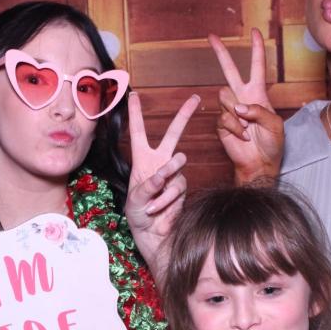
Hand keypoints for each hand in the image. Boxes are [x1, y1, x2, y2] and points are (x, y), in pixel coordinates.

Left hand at [125, 91, 199, 274]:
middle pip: (173, 134)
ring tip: (153, 204)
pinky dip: (167, 200)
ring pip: (177, 167)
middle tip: (196, 99)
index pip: (139, 133)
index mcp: (142, 159)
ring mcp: (174, 174)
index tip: (134, 95)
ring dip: (164, 187)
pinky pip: (178, 188)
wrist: (153, 233)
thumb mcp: (136, 199)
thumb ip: (149, 185)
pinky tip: (159, 210)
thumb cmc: (138, 215)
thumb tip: (166, 174)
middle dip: (184, 116)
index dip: (136, 114)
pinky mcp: (183, 188)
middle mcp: (160, 162)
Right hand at [211, 29, 283, 182]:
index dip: (256, 48)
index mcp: (258, 93)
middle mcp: (242, 97)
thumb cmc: (272, 143)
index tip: (254, 32)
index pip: (256, 66)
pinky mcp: (221, 123)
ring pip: (225, 96)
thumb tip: (238, 107)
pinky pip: (224, 117)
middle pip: (229, 70)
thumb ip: (259, 111)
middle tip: (211, 37)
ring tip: (249, 129)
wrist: (259, 162)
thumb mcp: (275, 124)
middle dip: (220, 53)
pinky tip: (243, 137)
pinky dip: (235, 128)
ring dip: (239, 114)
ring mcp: (230, 110)